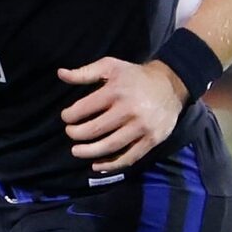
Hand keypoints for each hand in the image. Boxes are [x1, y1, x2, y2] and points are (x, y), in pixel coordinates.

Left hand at [57, 58, 185, 172]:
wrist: (170, 85)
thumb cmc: (135, 76)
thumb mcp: (110, 66)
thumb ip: (85, 72)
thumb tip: (61, 74)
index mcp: (116, 91)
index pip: (84, 109)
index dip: (69, 116)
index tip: (67, 117)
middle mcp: (129, 110)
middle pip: (94, 130)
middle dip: (76, 134)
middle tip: (71, 133)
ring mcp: (142, 127)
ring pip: (109, 146)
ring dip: (89, 152)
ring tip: (77, 151)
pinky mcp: (152, 139)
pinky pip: (129, 157)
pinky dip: (111, 165)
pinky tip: (97, 165)